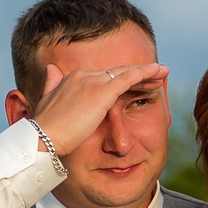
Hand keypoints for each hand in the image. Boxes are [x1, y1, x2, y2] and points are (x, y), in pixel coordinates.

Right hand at [31, 61, 167, 155]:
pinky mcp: (101, 92)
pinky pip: (129, 78)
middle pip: (117, 73)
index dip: (121, 79)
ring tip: (163, 73)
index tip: (135, 84)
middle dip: (137, 74)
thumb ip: (52, 85)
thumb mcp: (47, 103)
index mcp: (73, 80)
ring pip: (126, 73)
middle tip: (155, 76)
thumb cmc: (46, 130)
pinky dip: (145, 73)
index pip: (104, 77)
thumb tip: (51, 68)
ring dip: (146, 73)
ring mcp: (92, 82)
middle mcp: (84, 76)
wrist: (44, 138)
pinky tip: (159, 73)